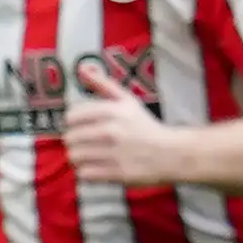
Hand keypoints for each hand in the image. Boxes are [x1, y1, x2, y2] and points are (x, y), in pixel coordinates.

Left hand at [63, 63, 184, 185]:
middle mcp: (110, 131)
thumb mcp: (127, 100)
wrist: (171, 153)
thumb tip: (82, 68)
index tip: (81, 126)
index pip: (72, 117)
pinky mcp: (116, 173)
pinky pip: (85, 174)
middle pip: (70, 138)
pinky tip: (96, 168)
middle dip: (75, 141)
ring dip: (78, 158)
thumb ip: (103, 84)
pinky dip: (87, 172)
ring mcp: (113, 153)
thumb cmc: (146, 126)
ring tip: (89, 156)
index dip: (73, 123)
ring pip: (75, 156)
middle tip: (85, 143)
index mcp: (112, 111)